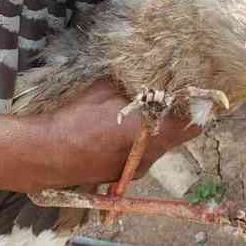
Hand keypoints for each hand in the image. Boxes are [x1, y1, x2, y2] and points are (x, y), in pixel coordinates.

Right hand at [0, 80, 199, 192]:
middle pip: (175, 136)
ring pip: (154, 146)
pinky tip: (114, 128)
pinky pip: (135, 155)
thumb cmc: (78, 118)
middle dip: (173, 116)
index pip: (194, 124)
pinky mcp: (118, 176)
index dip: (199, 108)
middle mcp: (151, 157)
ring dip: (151, 130)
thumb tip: (143, 70)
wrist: (47, 155)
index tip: (198, 93)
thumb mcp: (106, 89)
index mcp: (155, 134)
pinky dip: (133, 141)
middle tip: (166, 95)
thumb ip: (130, 83)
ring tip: (138, 110)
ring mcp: (134, 169)